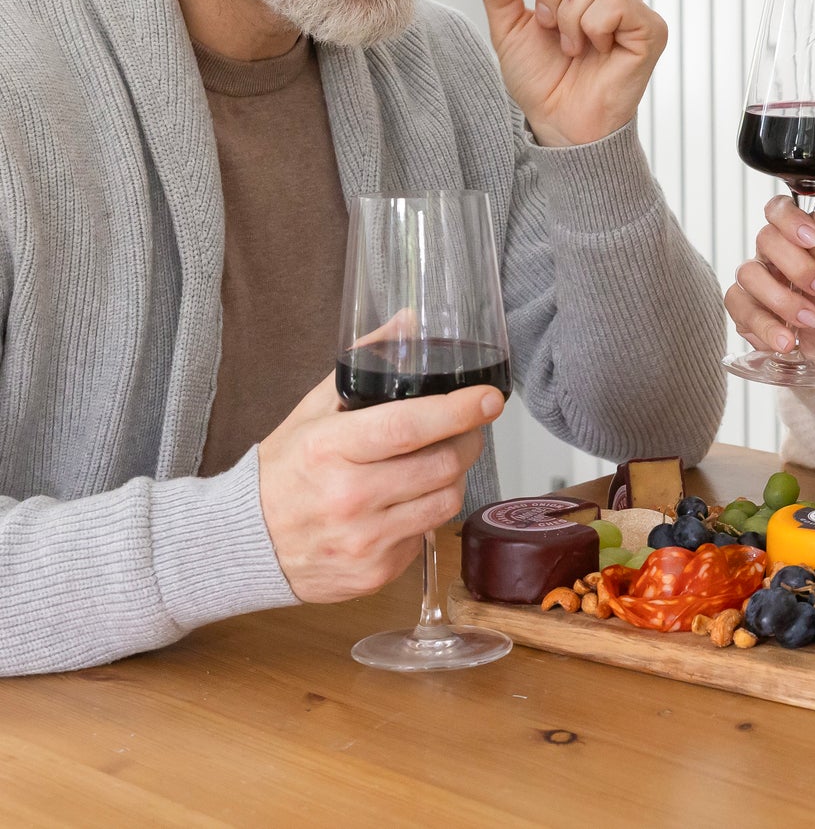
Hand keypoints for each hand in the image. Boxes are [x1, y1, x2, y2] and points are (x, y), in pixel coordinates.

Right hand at [257, 372, 504, 601]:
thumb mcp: (312, 410)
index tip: (489, 398)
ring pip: (446, 501)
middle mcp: (349, 497)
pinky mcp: (375, 573)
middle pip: (441, 464)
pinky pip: (427, 535)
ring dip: (454, 476)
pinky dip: (427, 513)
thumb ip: (364, 362)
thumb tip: (408, 321)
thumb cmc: (283, 470)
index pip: (409, 426)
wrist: (244, 543)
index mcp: (330, 449)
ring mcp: (364, 541)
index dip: (458, 410)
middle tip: (469, 427)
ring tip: (439, 461)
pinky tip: (408, 501)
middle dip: (468, 439)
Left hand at [476, 0, 666, 146]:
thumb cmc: (542, 79)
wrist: (558, 122)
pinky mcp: (651, 29)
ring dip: (570, 16)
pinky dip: (594, 28)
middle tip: (548, 24)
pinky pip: (617, 2)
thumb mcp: (508, 26)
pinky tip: (595, 52)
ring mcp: (635, 7)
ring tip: (571, 47)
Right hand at [723, 196, 814, 358]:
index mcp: (794, 240)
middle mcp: (769, 257)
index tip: (811, 238)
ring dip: (782, 300)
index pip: (778, 210)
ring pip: (748, 275)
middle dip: (796, 266)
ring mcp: (753, 285)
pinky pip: (742, 313)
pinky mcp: (744, 315)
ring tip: (809, 321)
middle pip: (764, 240)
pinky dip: (767, 328)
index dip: (789, 219)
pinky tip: (788, 341)